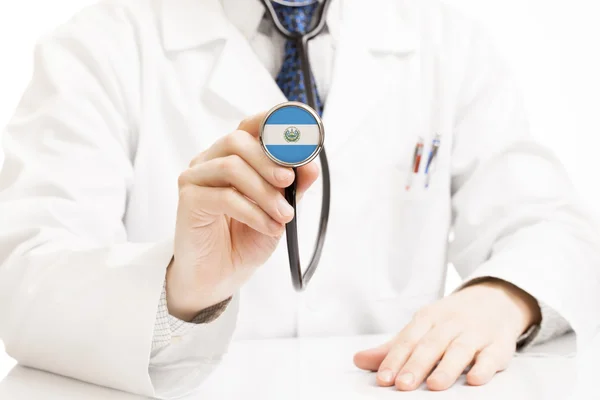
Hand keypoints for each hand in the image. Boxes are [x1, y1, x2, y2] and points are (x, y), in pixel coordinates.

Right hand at [167, 112, 318, 319]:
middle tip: (288, 181)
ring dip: (264, 192)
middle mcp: (211, 161)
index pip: (250, 126)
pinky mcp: (188, 200)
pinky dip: (253, 212)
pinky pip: (224, 197)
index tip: (298, 132)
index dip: (272, 122)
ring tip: (284, 215)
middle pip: (237, 140)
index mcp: (233, 156)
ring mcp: (196, 178)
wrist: (220, 275)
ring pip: (231, 166)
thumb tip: (311, 165)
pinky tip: (268, 227)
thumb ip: (293, 187)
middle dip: (269, 160)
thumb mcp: (279, 210)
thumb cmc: (246, 238)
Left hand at [354, 279, 541, 390]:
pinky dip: (484, 367)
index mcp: (428, 318)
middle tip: (403, 385)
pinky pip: (492, 355)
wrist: (495, 300)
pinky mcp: (499, 344)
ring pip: (460, 350)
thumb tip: (359, 360)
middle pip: (431, 344)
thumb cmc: (451, 320)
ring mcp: (476, 333)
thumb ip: (393, 347)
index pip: (408, 339)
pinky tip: (475, 379)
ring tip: (434, 385)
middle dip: (416, 365)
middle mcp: (451, 323)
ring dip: (447, 368)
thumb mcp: (422, 327)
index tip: (383, 378)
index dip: (395, 358)